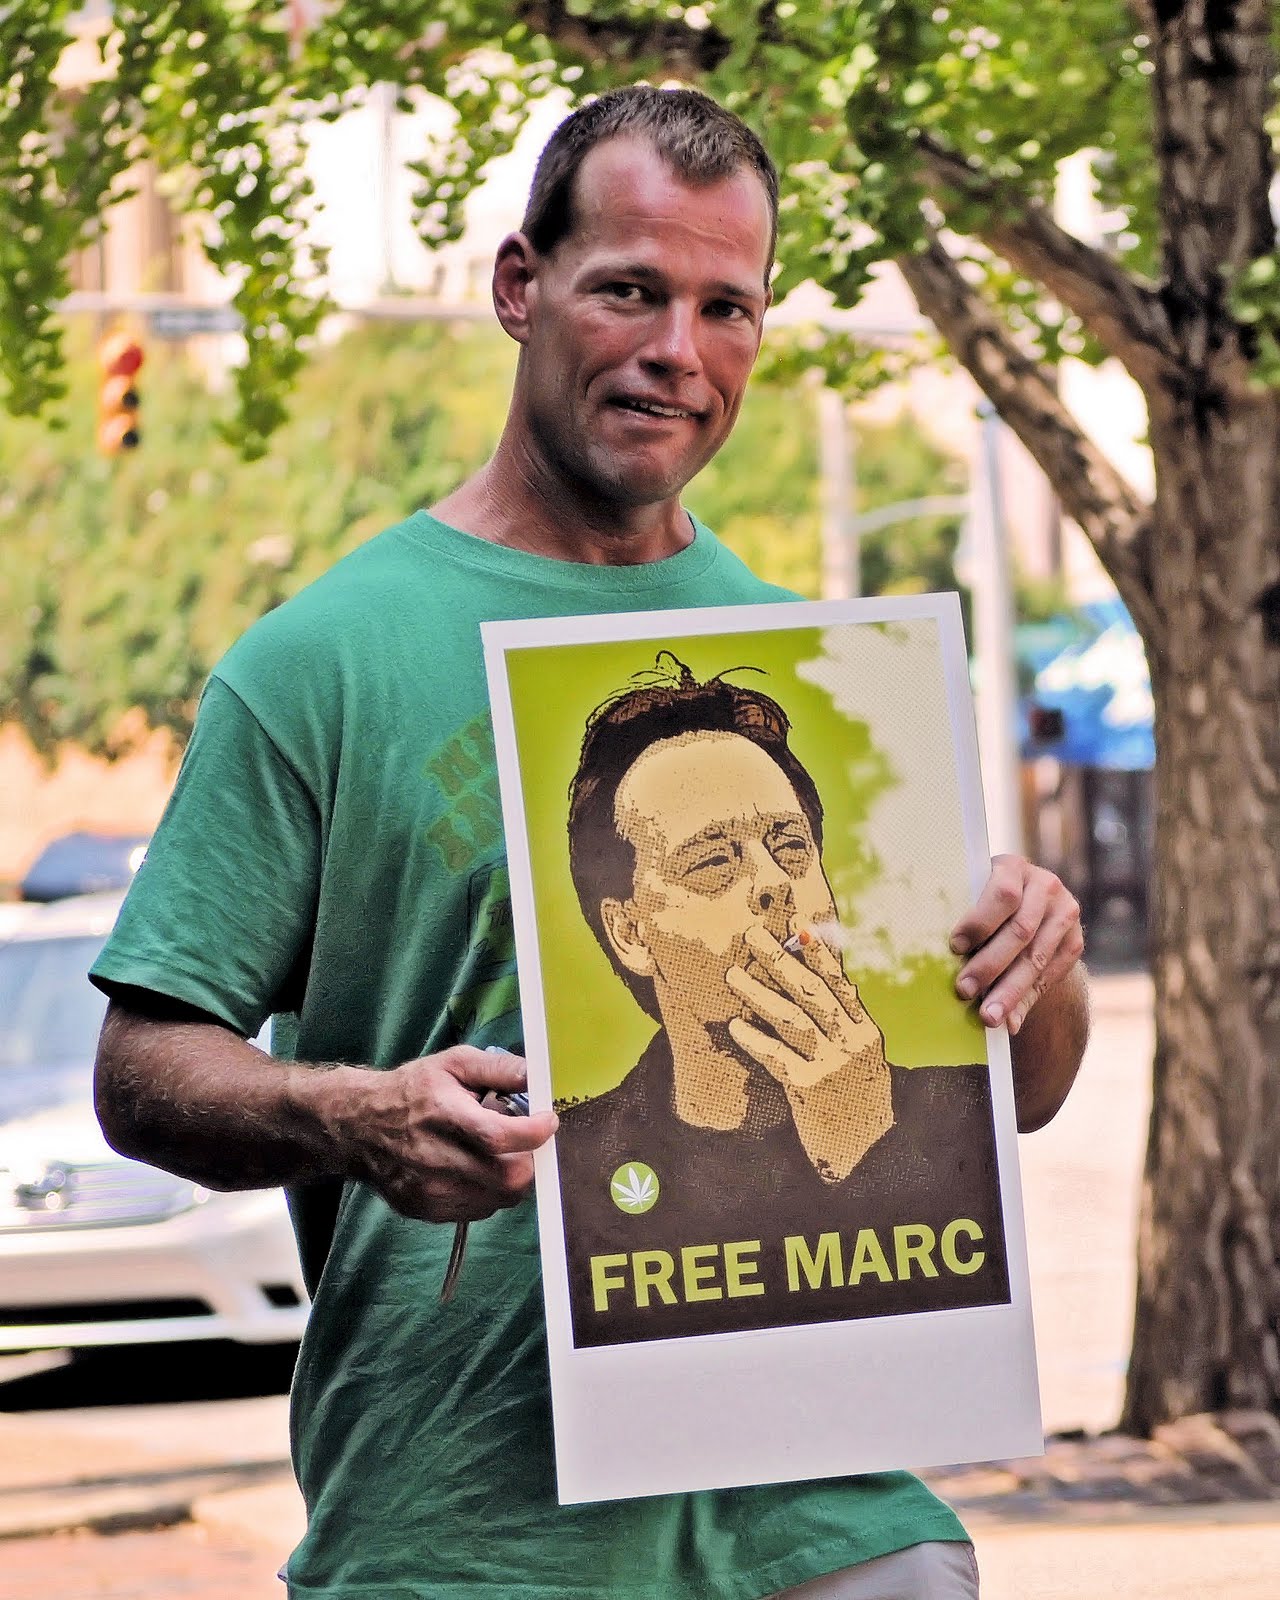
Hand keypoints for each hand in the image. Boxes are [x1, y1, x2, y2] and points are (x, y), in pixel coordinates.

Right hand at [341, 1046, 557, 1222]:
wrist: (359, 1126)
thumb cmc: (413, 1090)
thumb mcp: (453, 1064)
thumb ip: (499, 1068)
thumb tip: (538, 1074)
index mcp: (443, 1114)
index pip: (498, 1136)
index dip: (533, 1133)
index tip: (548, 1121)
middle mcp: (434, 1158)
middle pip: (506, 1179)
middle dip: (528, 1161)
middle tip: (524, 1144)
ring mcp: (429, 1190)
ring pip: (497, 1200)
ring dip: (509, 1178)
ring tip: (495, 1154)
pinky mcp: (425, 1211)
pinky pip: (478, 1211)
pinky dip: (488, 1192)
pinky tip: (474, 1170)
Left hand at [724, 925, 892, 1181]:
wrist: (870, 1155)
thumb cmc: (858, 1103)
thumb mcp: (863, 1061)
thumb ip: (845, 1027)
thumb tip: (825, 984)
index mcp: (865, 1032)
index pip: (839, 985)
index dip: (819, 954)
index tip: (798, 927)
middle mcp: (852, 1044)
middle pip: (811, 993)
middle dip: (780, 961)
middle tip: (752, 937)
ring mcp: (833, 1065)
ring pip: (791, 1019)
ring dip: (758, 993)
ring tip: (732, 975)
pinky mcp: (811, 1089)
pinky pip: (776, 1057)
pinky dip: (755, 1040)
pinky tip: (735, 1026)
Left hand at [950, 854, 1082, 1034]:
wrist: (1028, 904)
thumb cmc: (984, 902)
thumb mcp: (975, 894)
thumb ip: (969, 919)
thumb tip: (950, 956)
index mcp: (1014, 867)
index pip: (1003, 895)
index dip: (979, 922)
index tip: (955, 947)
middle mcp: (1045, 886)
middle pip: (1020, 931)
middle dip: (990, 965)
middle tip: (964, 991)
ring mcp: (1065, 913)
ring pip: (1036, 958)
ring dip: (1010, 991)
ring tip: (989, 1017)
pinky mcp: (1075, 941)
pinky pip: (1051, 975)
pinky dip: (1028, 1000)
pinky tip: (1011, 1019)